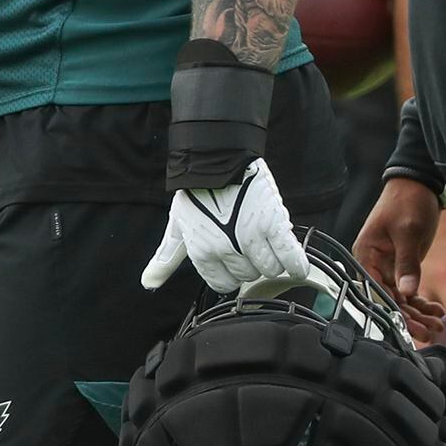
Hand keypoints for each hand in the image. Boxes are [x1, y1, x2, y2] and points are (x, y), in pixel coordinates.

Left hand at [142, 158, 310, 294]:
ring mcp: (250, 237)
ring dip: (272, 261)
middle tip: (248, 243)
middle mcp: (224, 248)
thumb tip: (148, 283)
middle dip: (250, 264)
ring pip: (270, 269)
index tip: (233, 260)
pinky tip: (296, 265)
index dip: (231, 273)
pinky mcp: (273, 225)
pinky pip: (290, 257)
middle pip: (248, 276)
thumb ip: (166, 257)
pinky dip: (296, 264)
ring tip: (266, 243)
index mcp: (201, 252)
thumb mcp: (177, 226)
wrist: (217, 161)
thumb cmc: (196, 195)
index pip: (223, 284)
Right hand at [356, 176, 445, 341]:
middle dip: (408, 316)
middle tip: (429, 331)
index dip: (392, 310)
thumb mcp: (407, 233)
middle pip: (387, 298)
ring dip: (417, 312)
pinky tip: (436, 311)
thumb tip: (407, 291)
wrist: (415, 187)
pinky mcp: (401, 266)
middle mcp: (373, 264)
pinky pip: (409, 289)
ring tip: (437, 324)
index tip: (411, 327)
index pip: (375, 290)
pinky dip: (421, 301)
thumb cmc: (405, 204)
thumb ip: (406, 263)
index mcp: (365, 255)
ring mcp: (387, 266)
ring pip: (400, 297)